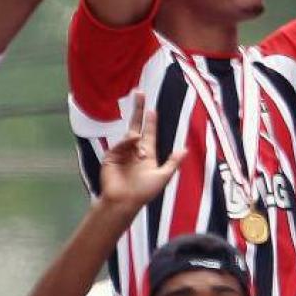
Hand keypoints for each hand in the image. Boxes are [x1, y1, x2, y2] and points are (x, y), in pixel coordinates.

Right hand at [98, 92, 184, 209]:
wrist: (123, 202)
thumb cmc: (143, 193)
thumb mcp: (163, 177)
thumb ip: (173, 162)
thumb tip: (184, 149)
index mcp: (147, 154)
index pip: (150, 133)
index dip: (151, 121)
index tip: (152, 109)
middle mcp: (134, 151)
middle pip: (136, 125)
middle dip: (138, 110)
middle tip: (139, 93)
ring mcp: (122, 152)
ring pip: (129, 135)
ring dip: (136, 137)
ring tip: (141, 154)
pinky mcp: (111, 156)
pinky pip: (121, 144)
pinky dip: (127, 142)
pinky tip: (133, 144)